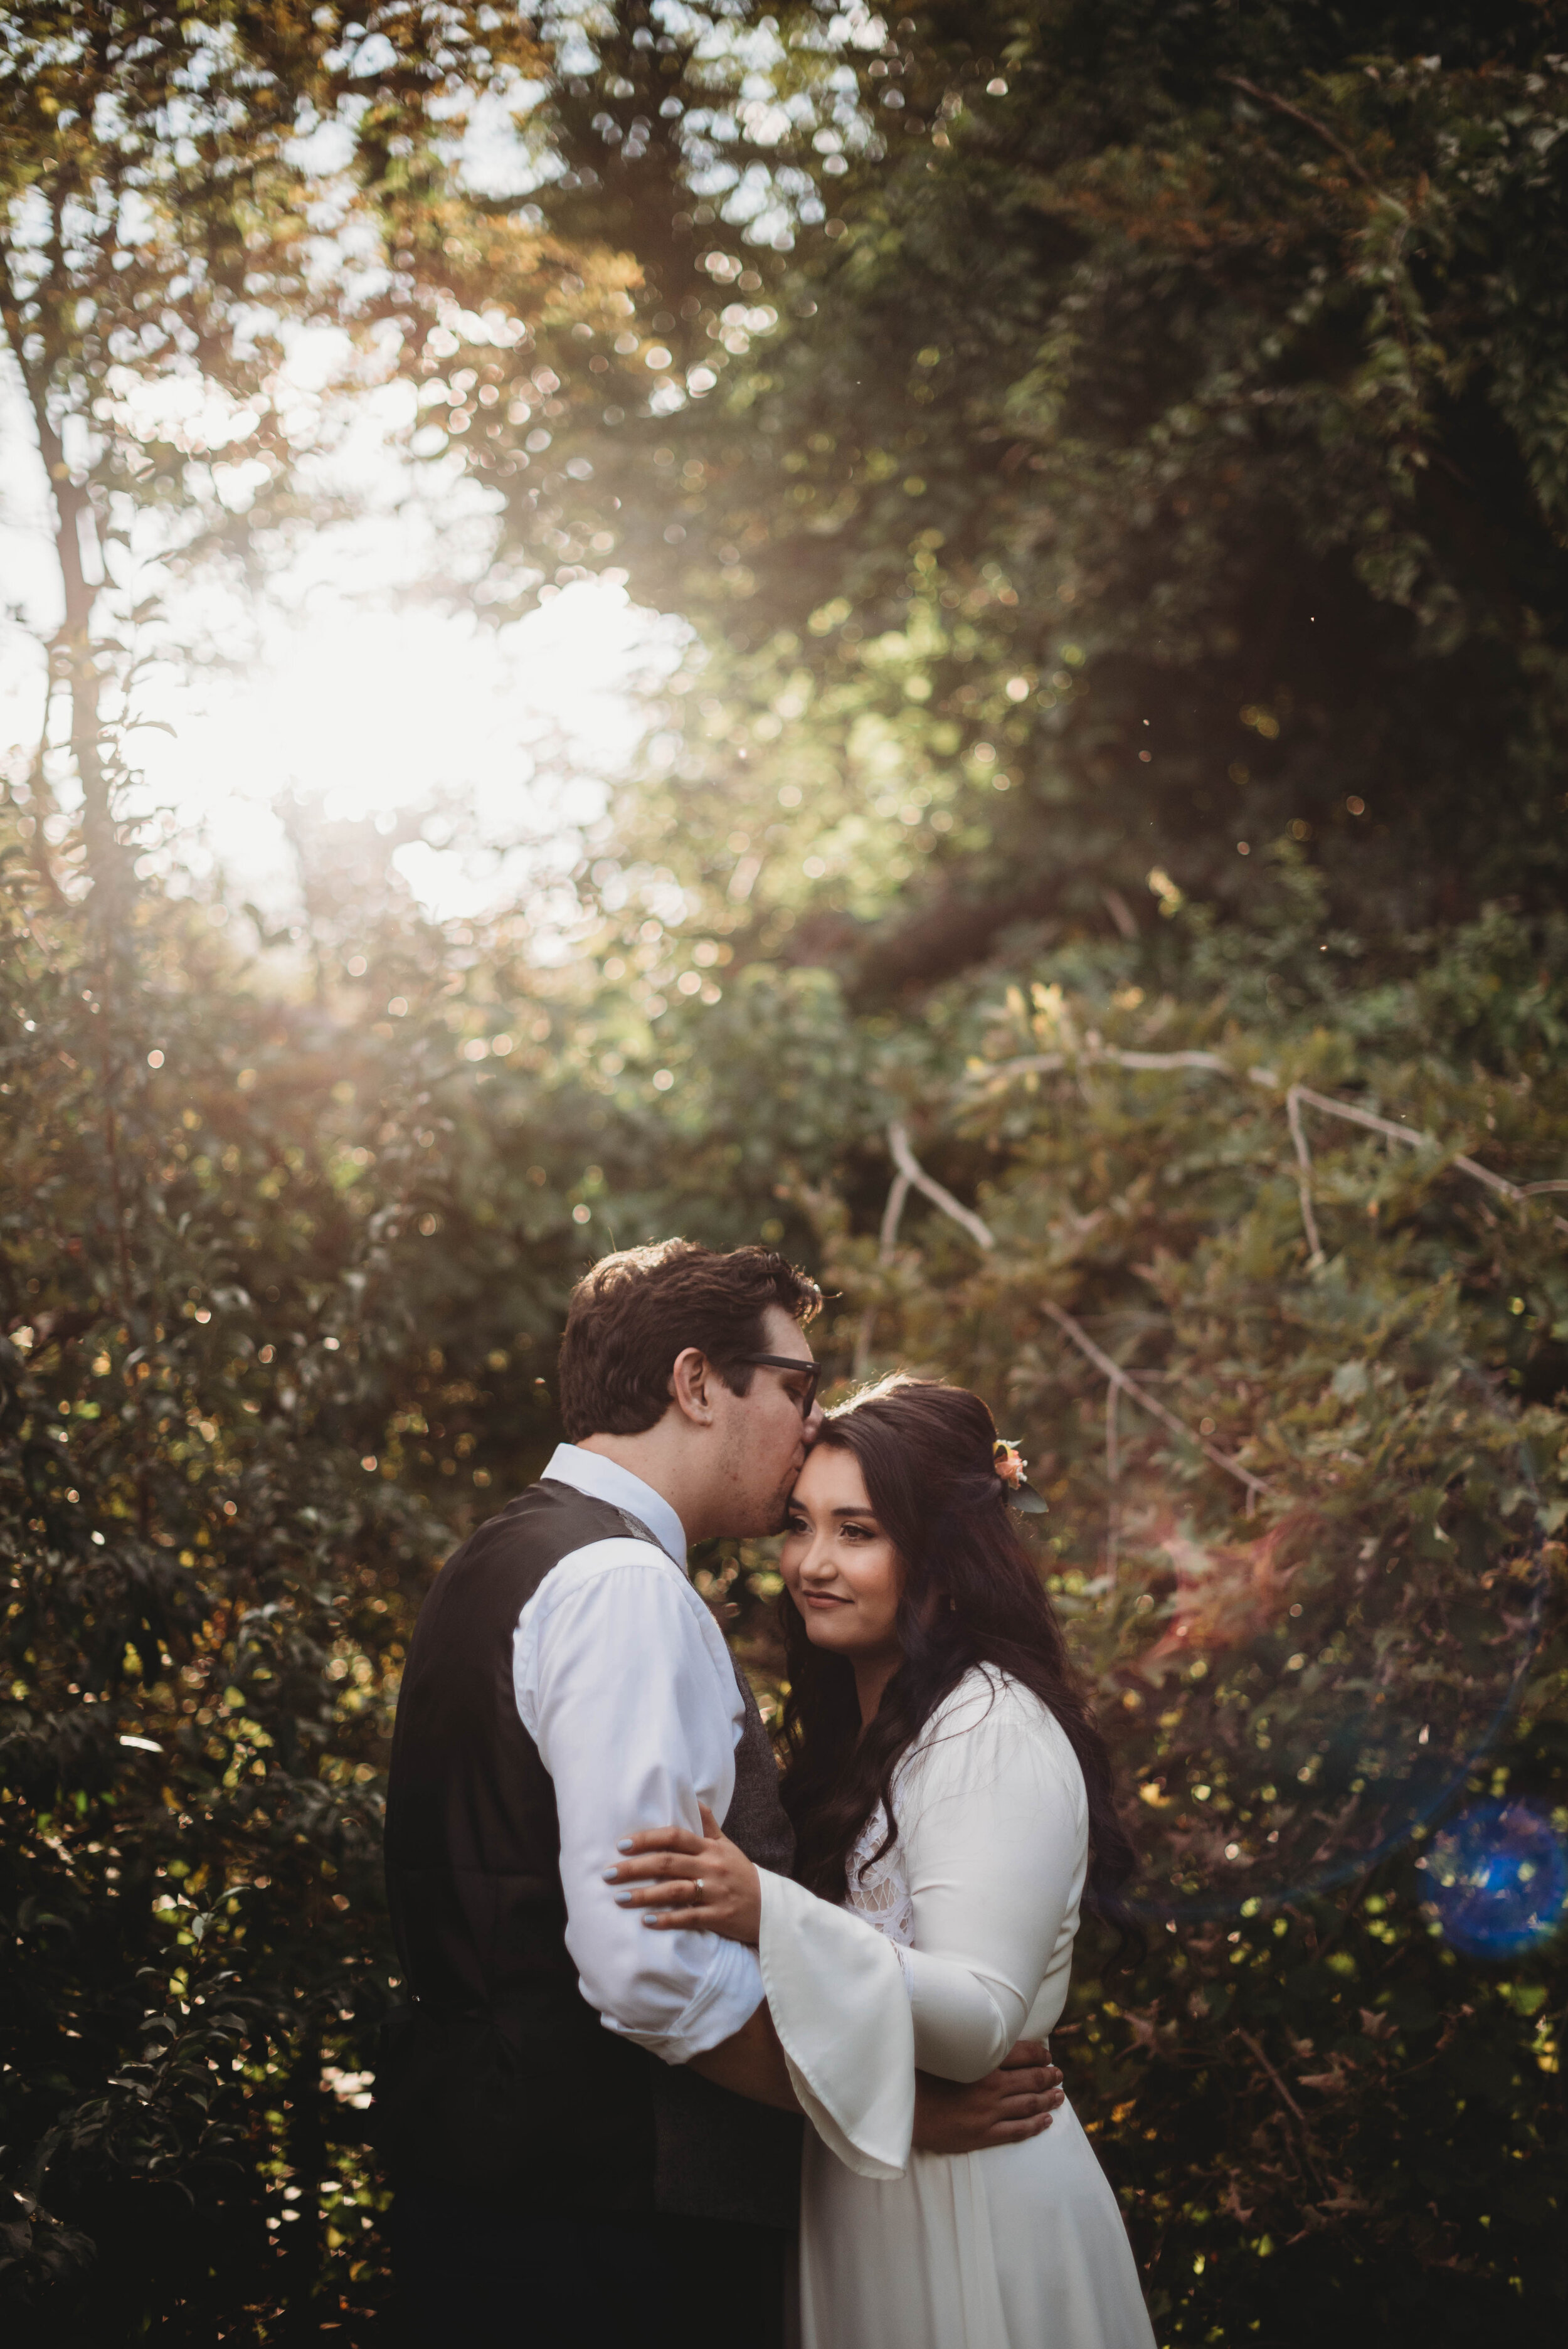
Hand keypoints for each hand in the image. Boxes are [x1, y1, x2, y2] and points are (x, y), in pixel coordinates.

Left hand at [604, 1802, 761, 1942]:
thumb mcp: (727, 1846)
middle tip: (608, 1873)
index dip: (647, 1839)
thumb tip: (693, 1799)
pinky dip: (666, 1920)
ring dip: (644, 1895)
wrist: (771, 1909)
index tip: (622, 1845)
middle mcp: (712, 1867)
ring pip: (674, 1891)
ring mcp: (715, 1892)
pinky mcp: (719, 1917)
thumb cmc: (742, 1874)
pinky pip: (688, 1917)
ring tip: (619, 1898)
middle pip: (668, 1863)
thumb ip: (708, 1825)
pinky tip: (646, 1922)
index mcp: (711, 1848)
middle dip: (635, 1868)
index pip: (675, 1836)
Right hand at [912, 2038, 1063, 2155]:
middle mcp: (990, 2086)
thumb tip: (976, 2026)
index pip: (1021, 2053)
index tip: (1047, 2055)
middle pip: (1030, 2079)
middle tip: (1059, 2074)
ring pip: (1029, 2105)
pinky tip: (1045, 2121)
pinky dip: (1035, 2125)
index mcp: (981, 2061)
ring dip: (1048, 2099)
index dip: (1038, 2055)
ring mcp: (989, 2112)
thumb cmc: (917, 2074)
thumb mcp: (940, 2048)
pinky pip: (1017, 2130)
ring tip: (1059, 2096)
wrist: (903, 2111)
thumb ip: (962, 2040)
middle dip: (1048, 2076)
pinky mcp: (983, 2134)